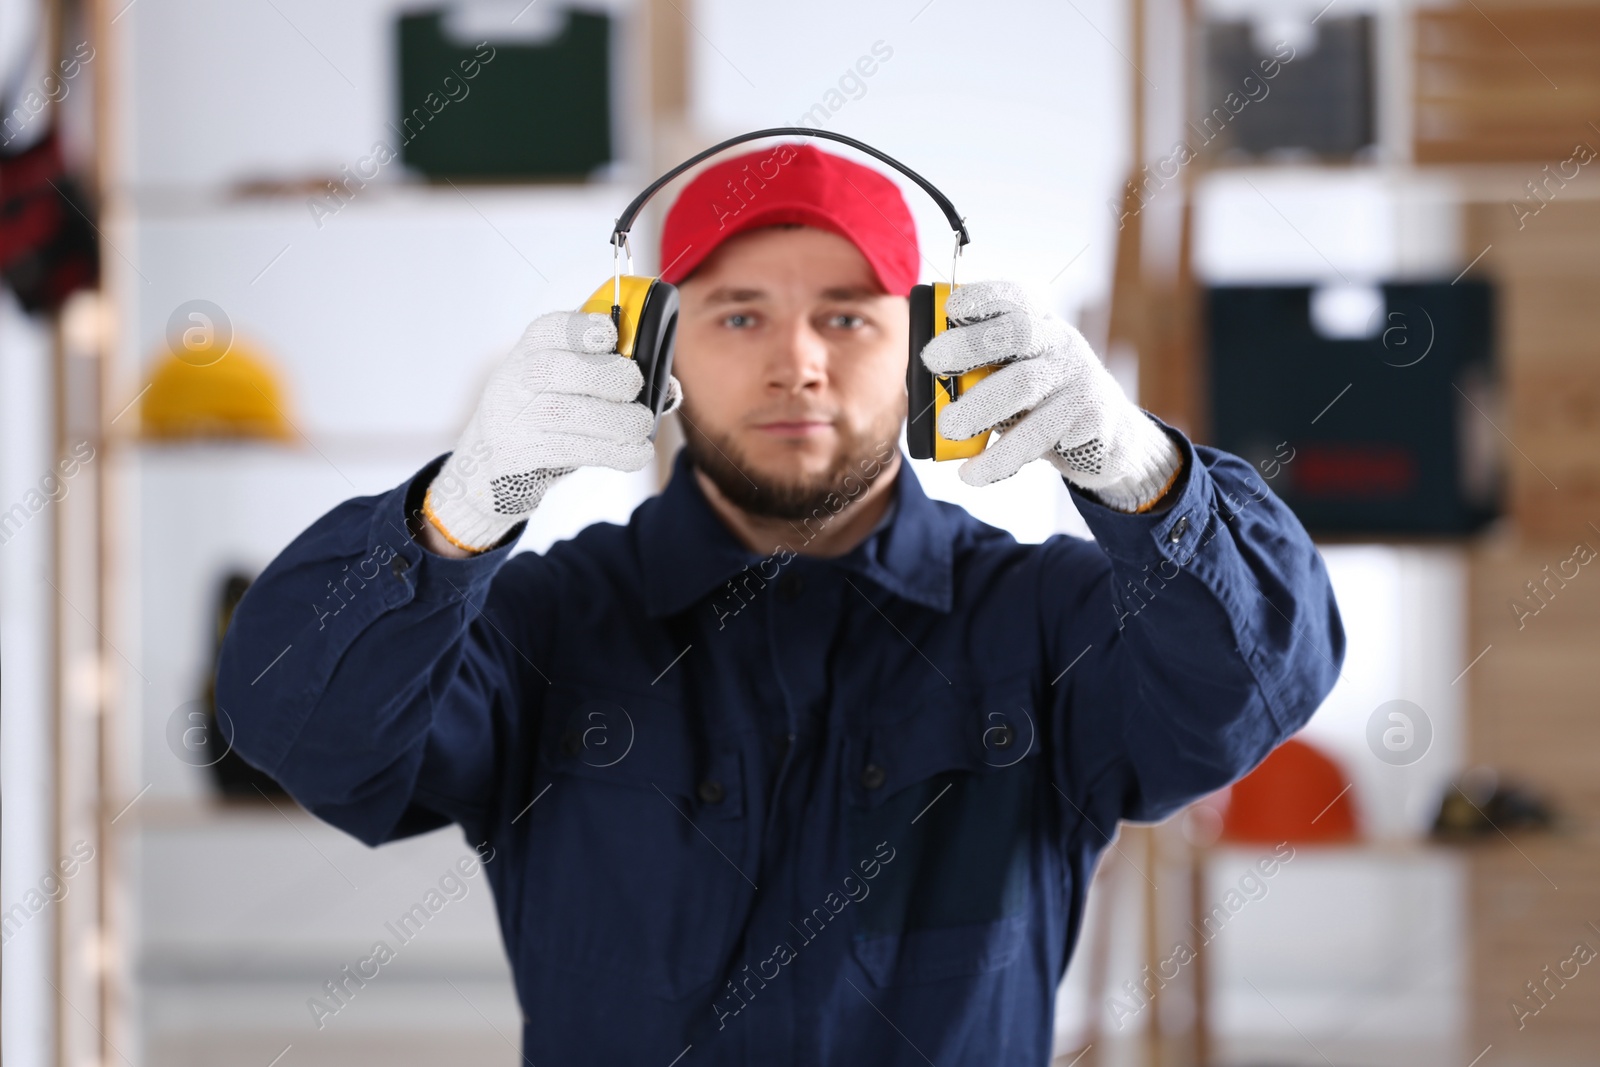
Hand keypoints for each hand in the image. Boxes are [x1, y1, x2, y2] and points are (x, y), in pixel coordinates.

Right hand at [423, 310, 682, 551]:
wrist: (489, 461)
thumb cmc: (543, 411)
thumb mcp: (566, 381)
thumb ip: (613, 373)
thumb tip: (669, 389)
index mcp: (531, 349)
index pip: (549, 329)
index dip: (581, 328)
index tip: (611, 334)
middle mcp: (517, 379)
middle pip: (554, 371)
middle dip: (606, 377)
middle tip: (633, 386)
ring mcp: (516, 418)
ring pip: (566, 414)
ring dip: (616, 420)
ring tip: (639, 425)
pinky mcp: (523, 454)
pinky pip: (573, 451)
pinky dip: (613, 452)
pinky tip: (636, 453)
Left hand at [919, 280, 1181, 511]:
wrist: (1111, 440)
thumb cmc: (1044, 401)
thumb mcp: (1018, 374)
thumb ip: (982, 372)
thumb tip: (921, 387)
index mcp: (1038, 324)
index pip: (1012, 298)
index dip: (981, 297)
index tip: (949, 307)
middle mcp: (1060, 344)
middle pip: (1017, 333)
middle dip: (970, 343)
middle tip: (931, 362)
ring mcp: (1078, 380)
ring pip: (1025, 385)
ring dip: (980, 407)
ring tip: (949, 428)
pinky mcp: (1089, 420)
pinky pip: (1038, 438)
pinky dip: (1000, 458)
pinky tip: (975, 472)